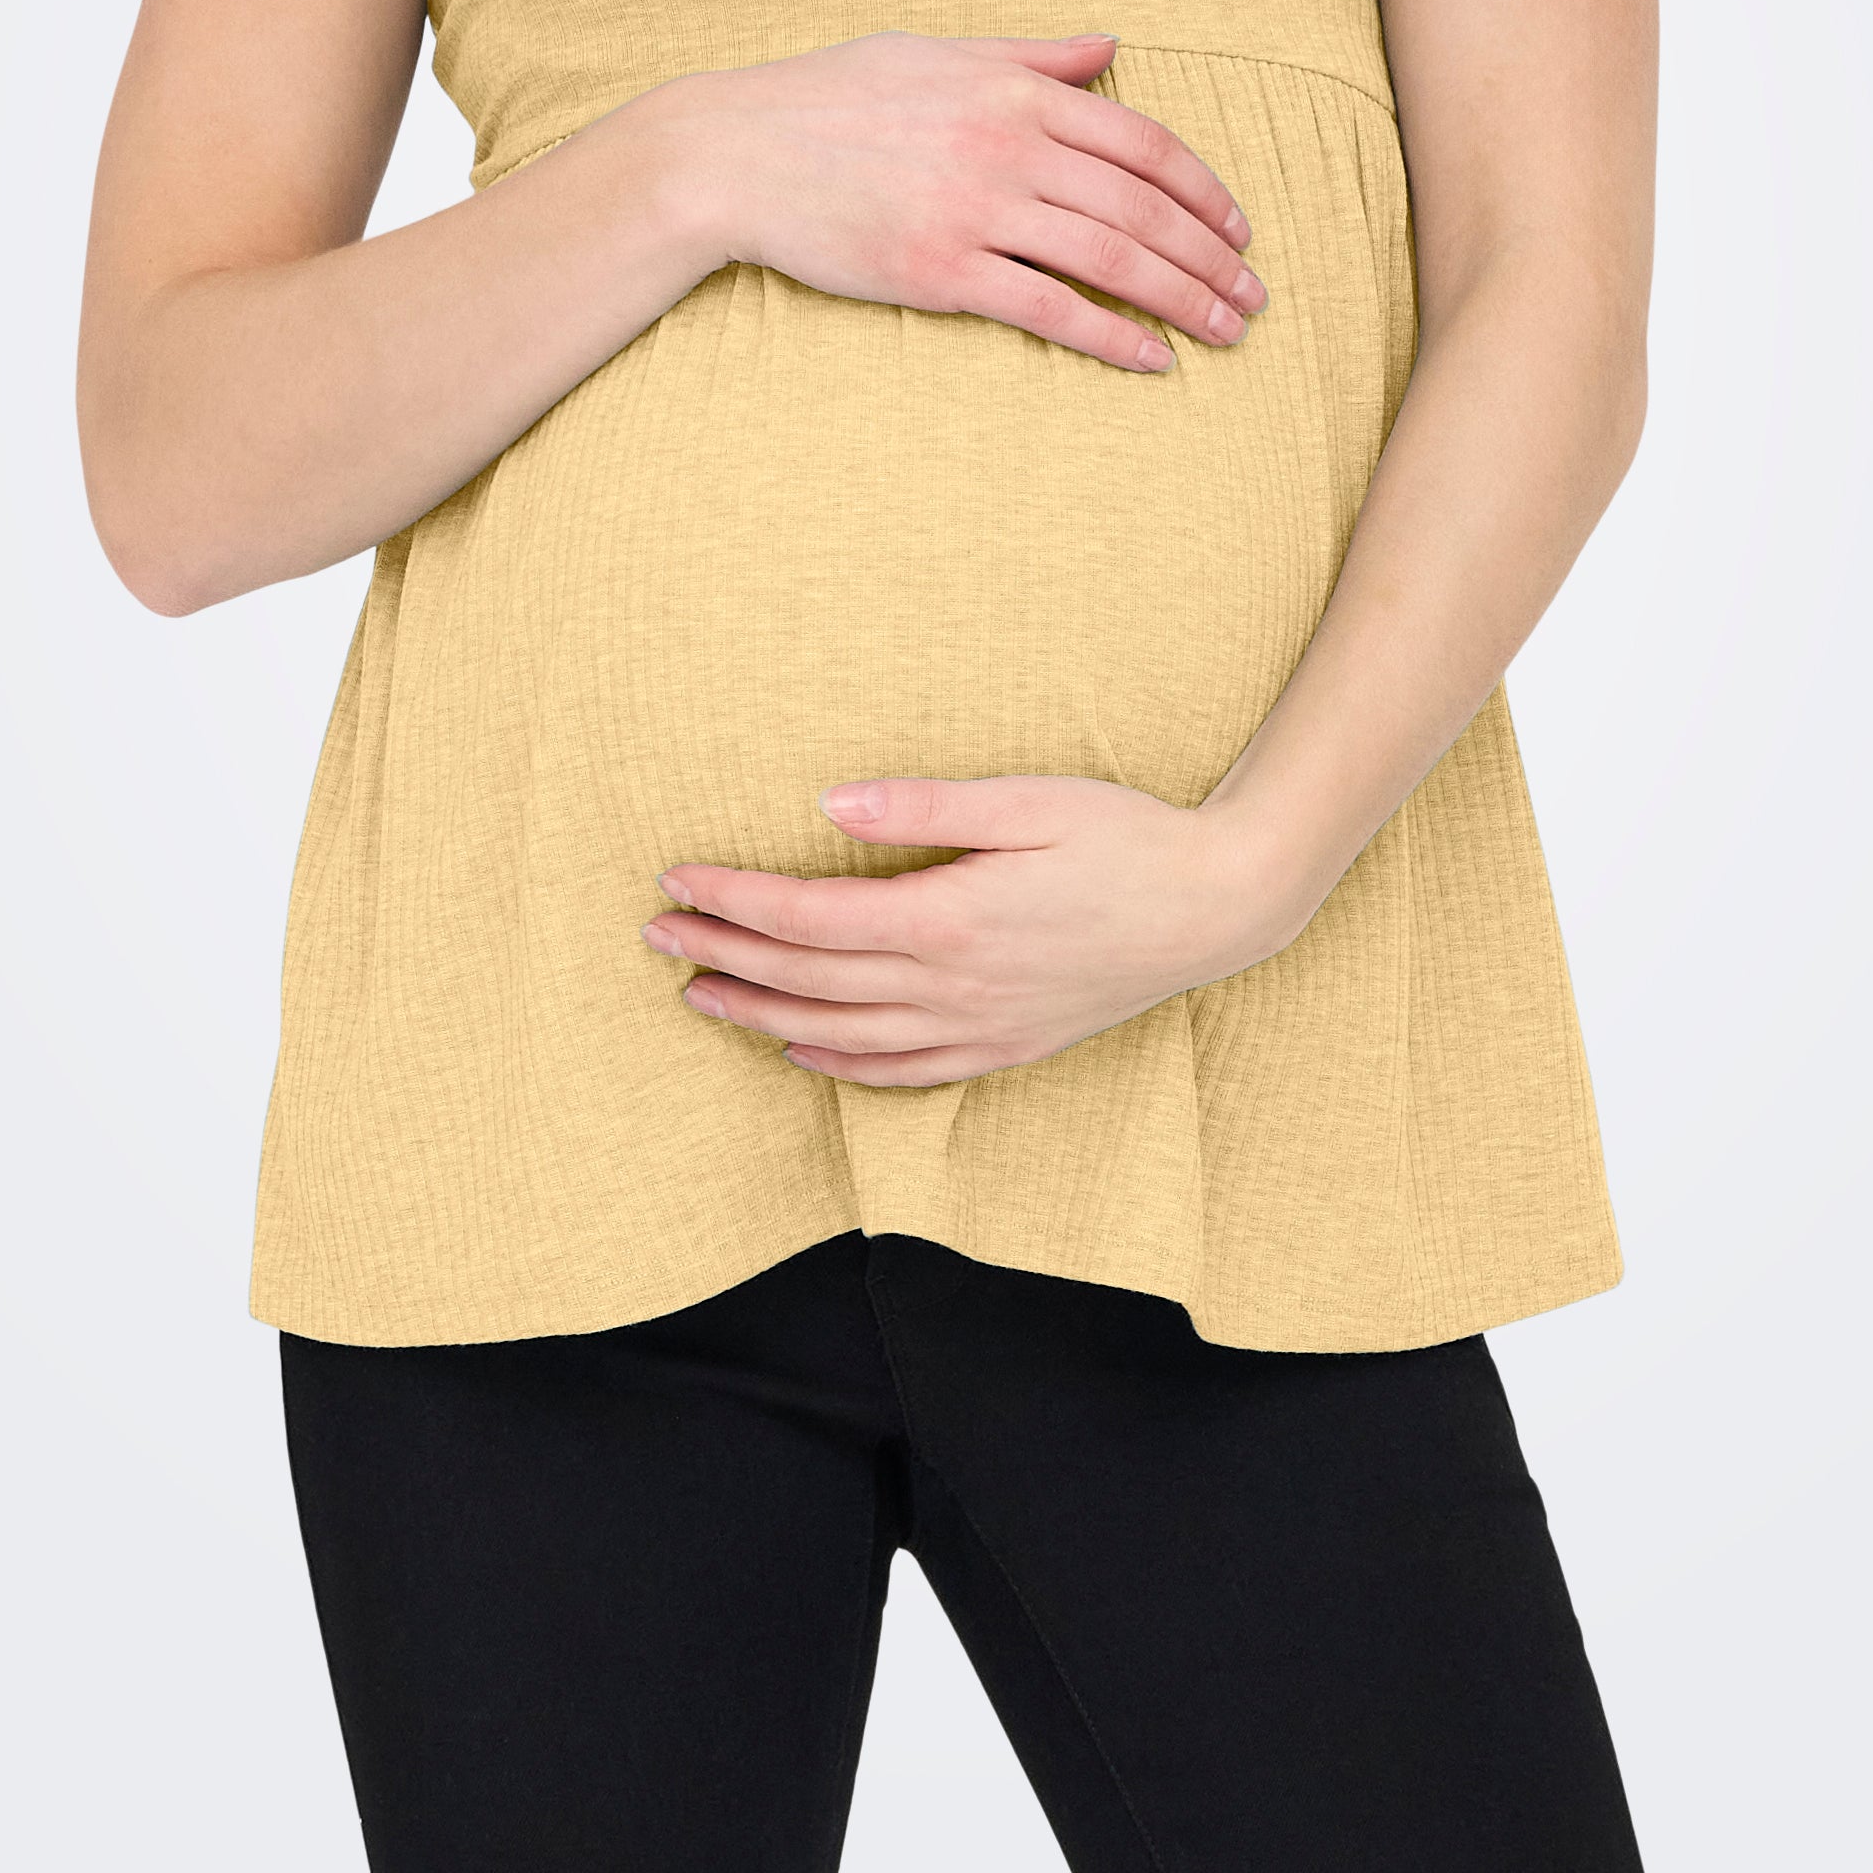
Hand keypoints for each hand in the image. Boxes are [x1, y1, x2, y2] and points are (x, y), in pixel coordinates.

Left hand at [644, 773, 1309, 1083]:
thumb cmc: (1126, 837)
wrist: (1217, 908)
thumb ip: (923, 807)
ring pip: (839, 1035)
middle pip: (806, 980)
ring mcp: (976, 1028)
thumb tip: (826, 806)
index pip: (805, 918)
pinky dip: (838, 1065)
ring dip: (760, 1016)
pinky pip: (900, 1073)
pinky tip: (801, 1050)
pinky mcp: (1003, 1046)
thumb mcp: (1027, 799)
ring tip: (698, 995)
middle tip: (655, 935)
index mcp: (946, 919)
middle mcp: (950, 988)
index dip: (732, 902)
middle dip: (723, 957)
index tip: (675, 879)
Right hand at [648, 32, 1265, 374]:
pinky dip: (1111, 337)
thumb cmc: (831, 98)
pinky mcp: (940, 272)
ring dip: (1182, 300)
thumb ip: (1030, 54)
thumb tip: (1110, 44)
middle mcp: (1008, 147)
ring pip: (1110, 260)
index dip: (1202, 189)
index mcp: (1015, 90)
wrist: (735, 153)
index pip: (1142, 142)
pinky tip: (1153, 359)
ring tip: (1225, 332)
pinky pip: (1048, 309)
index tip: (1239, 228)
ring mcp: (975, 211)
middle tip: (1253, 296)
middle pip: (1141, 207)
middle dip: (1210, 257)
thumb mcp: (936, 53)